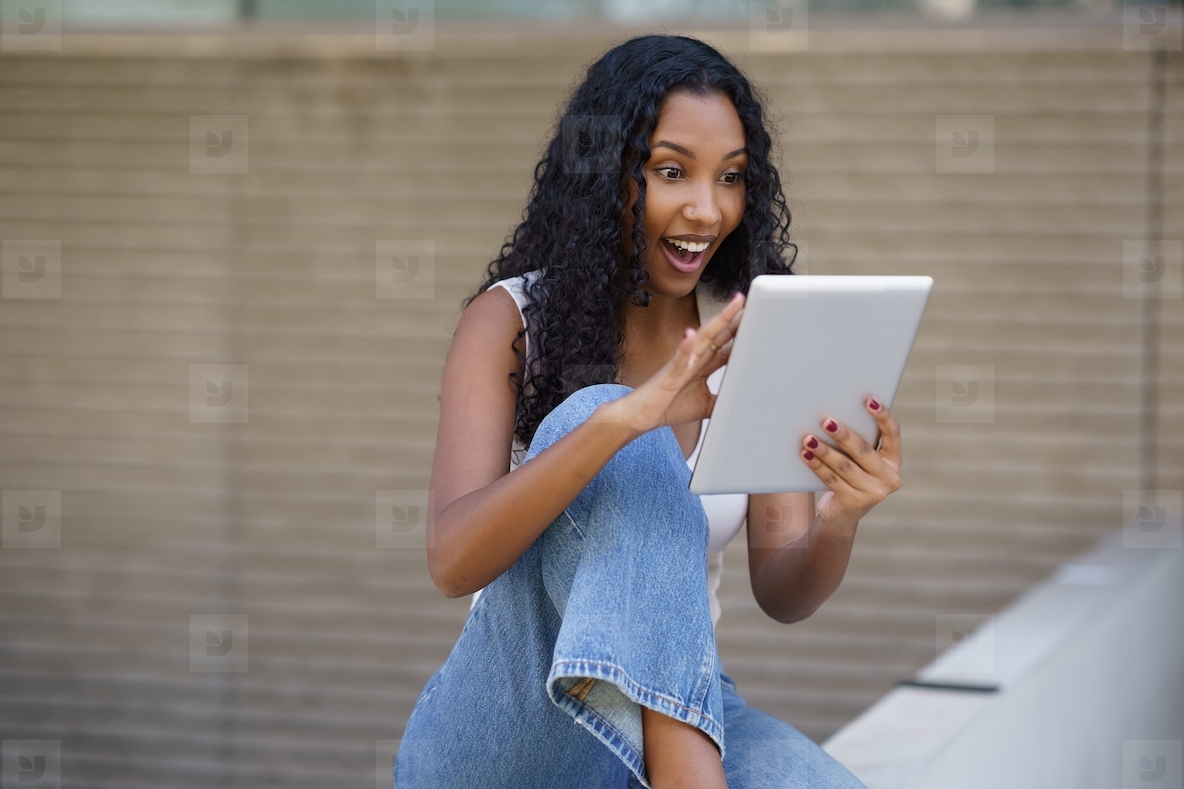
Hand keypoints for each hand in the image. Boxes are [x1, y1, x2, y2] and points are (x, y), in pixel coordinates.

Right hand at [607, 291, 744, 434]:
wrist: (639, 416)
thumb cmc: (669, 406)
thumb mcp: (705, 405)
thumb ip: (723, 399)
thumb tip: (743, 401)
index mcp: (703, 365)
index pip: (726, 344)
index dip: (741, 331)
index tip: (760, 318)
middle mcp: (694, 359)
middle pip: (718, 334)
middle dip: (735, 318)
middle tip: (752, 300)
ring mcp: (681, 364)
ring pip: (702, 338)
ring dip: (718, 322)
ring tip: (733, 305)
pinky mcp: (668, 375)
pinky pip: (678, 359)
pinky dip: (685, 347)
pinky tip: (691, 334)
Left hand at [801, 398, 902, 530]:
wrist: (842, 515)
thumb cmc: (851, 477)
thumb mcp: (860, 461)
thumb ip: (858, 443)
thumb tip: (834, 417)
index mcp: (893, 461)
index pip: (893, 435)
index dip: (883, 416)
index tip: (869, 401)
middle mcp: (889, 477)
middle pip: (864, 451)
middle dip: (843, 435)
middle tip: (826, 421)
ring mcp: (873, 492)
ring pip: (845, 466)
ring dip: (824, 450)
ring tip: (808, 438)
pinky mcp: (854, 502)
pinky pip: (832, 479)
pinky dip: (817, 465)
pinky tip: (806, 455)